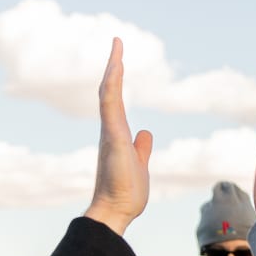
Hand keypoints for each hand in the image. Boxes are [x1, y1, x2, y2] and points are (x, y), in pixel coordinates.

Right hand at [84, 38, 152, 235]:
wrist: (115, 212)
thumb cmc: (126, 194)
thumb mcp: (139, 164)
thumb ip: (141, 148)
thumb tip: (145, 133)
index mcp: (117, 135)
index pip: (116, 101)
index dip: (117, 79)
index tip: (119, 60)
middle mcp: (110, 131)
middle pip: (110, 91)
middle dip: (114, 66)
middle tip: (117, 43)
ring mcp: (110, 134)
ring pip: (109, 95)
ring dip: (113, 69)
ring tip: (117, 47)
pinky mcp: (113, 139)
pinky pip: (111, 108)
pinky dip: (112, 86)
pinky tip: (115, 68)